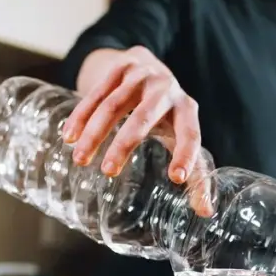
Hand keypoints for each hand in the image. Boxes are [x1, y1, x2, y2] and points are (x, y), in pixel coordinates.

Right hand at [61, 46, 200, 182]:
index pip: (191, 134)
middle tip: (108, 172)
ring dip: (95, 134)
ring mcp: (141, 75)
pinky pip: (96, 94)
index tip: (176, 178)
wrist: (146, 63)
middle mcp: (166, 90)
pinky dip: (81, 116)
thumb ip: (195, 173)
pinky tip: (69, 136)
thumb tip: (206, 212)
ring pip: (113, 105)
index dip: (186, 155)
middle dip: (125, 145)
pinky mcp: (118, 67)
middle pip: (144, 118)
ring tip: (81, 160)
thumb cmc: (167, 113)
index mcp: (187, 109)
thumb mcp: (182, 135)